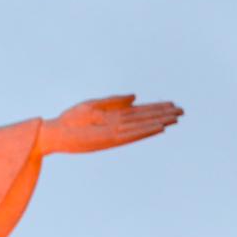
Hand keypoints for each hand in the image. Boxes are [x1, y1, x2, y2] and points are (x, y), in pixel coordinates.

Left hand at [38, 95, 182, 154]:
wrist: (55, 132)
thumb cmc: (71, 119)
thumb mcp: (93, 105)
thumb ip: (114, 101)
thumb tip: (135, 97)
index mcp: (114, 116)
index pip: (140, 111)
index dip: (156, 108)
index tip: (172, 104)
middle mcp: (117, 125)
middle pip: (144, 119)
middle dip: (162, 115)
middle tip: (182, 112)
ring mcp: (113, 133)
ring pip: (141, 126)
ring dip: (158, 123)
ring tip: (174, 119)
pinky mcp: (108, 139)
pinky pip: (130, 135)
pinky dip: (144, 131)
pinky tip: (157, 128)